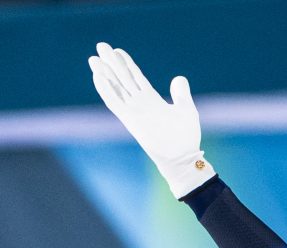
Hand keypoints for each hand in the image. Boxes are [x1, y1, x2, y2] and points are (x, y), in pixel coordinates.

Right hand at [88, 42, 214, 198]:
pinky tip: (98, 77)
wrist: (182, 157)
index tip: (117, 50)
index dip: (127, 63)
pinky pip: (114, 103)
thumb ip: (181, 94)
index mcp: (152, 100)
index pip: (136, 77)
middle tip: (101, 45)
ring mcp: (134, 111)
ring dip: (104, 73)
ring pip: (116, 88)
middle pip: (123, 78)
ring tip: (94, 58)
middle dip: (112, 62)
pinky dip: (106, 90)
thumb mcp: (187, 110)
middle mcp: (140, 104)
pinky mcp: (130, 121)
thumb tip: (179, 78)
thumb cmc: (186, 137)